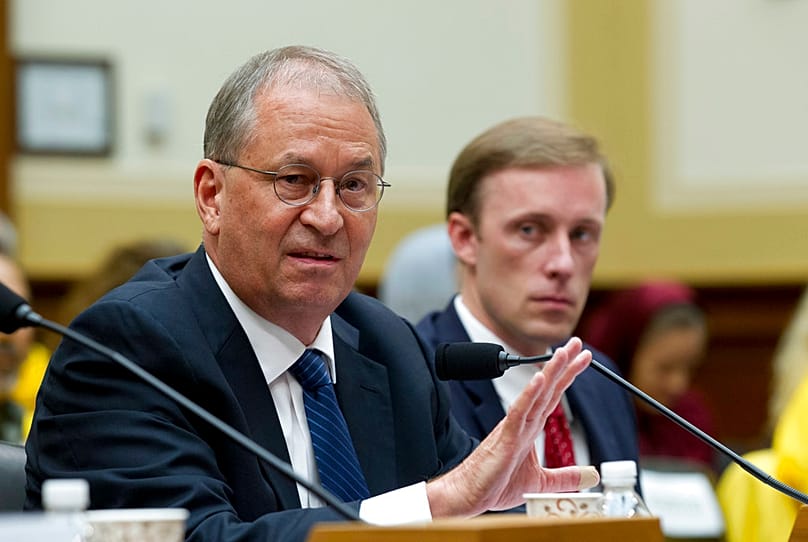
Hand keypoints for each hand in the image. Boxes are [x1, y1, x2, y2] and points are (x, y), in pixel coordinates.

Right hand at [426, 336, 598, 517]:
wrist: (468, 493)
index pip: (552, 396)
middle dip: (563, 364)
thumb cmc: (495, 484)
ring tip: (562, 352)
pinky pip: (519, 412)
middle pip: (547, 388)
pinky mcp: (504, 437)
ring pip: (535, 394)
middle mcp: (523, 422)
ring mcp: (513, 427)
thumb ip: (567, 477)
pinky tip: (539, 379)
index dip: (567, 376)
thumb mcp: (541, 482)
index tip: (581, 358)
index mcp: (529, 428)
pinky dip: (529, 395)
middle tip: (577, 343)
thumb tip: (592, 476)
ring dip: (550, 372)